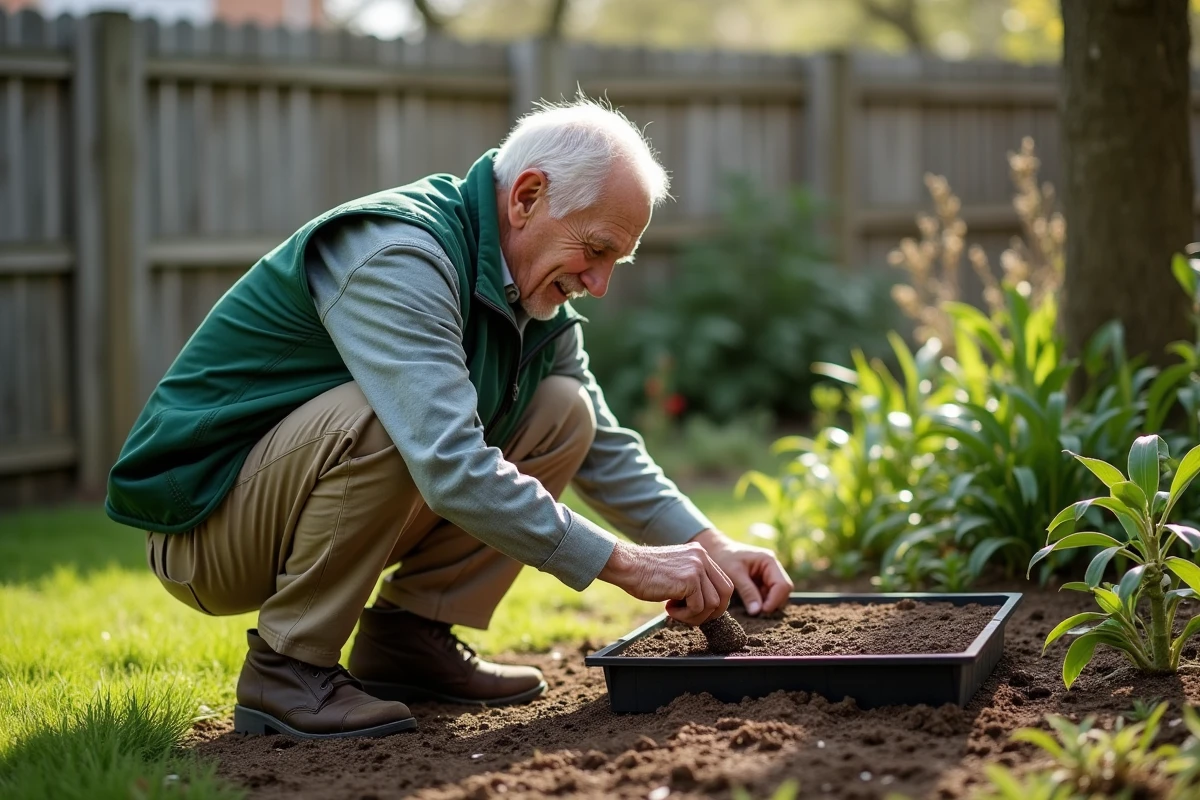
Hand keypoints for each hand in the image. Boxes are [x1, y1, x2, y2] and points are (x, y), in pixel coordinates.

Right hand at [598, 540, 734, 624]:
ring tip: (674, 611)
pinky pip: (698, 607)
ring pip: (713, 604)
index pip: (723, 582)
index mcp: (700, 554)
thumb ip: (693, 581)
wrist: (627, 566)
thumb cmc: (645, 573)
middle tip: (693, 617)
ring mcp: (697, 568)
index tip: (700, 611)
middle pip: (726, 592)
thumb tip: (708, 605)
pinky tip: (667, 608)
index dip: (716, 602)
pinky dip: (685, 615)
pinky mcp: (689, 580)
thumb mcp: (676, 571)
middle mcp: (702, 558)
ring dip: (695, 615)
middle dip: (713, 612)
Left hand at [690, 529, 792, 614]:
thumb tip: (757, 612)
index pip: (782, 585)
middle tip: (756, 612)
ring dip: (767, 604)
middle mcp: (773, 568)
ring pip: (777, 596)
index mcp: (769, 561)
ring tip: (751, 607)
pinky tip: (750, 604)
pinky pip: (768, 596)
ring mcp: (769, 575)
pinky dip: (761, 603)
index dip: (775, 600)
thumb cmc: (723, 557)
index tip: (761, 611)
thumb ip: (747, 592)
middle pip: (784, 591)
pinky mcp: (762, 582)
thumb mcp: (734, 574)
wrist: (715, 551)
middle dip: (772, 603)